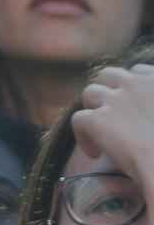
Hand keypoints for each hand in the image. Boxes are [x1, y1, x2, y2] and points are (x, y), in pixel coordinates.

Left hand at [73, 64, 153, 182]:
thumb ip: (152, 108)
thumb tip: (146, 121)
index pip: (139, 71)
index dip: (132, 87)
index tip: (134, 105)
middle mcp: (136, 84)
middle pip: (110, 75)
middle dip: (106, 90)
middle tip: (110, 113)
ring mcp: (115, 100)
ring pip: (90, 93)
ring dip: (92, 108)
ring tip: (99, 130)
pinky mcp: (98, 119)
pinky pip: (79, 119)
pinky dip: (82, 136)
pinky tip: (94, 153)